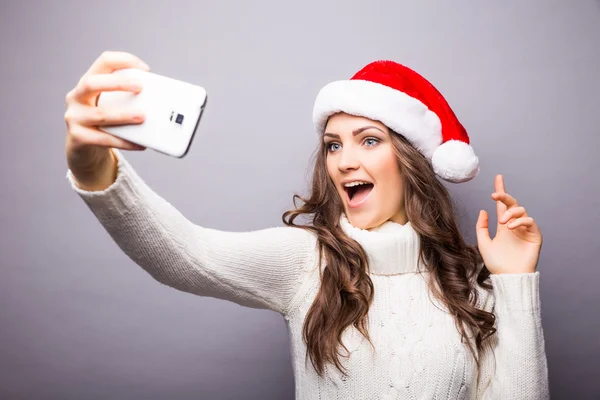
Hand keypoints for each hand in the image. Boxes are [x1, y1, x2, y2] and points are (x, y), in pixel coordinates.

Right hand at [64, 50, 149, 179]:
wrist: (83, 148)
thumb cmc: (104, 122)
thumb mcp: (112, 105)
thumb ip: (128, 98)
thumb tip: (162, 102)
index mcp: (88, 83)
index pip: (103, 62)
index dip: (123, 61)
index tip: (145, 70)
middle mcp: (76, 97)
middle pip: (92, 83)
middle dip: (117, 84)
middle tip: (140, 87)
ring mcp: (75, 118)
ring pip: (99, 114)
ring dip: (123, 115)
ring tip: (143, 117)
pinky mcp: (78, 138)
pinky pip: (103, 139)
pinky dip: (123, 141)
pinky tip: (139, 144)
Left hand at [475, 174, 542, 273]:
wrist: (508, 277)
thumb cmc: (496, 263)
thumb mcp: (483, 243)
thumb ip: (482, 227)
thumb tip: (483, 210)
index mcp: (503, 225)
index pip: (502, 205)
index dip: (501, 191)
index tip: (498, 177)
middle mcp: (514, 225)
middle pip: (512, 203)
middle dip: (504, 195)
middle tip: (495, 195)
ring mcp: (525, 230)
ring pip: (521, 210)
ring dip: (511, 212)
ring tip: (502, 222)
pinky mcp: (534, 236)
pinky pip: (530, 221)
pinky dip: (520, 221)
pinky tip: (510, 227)